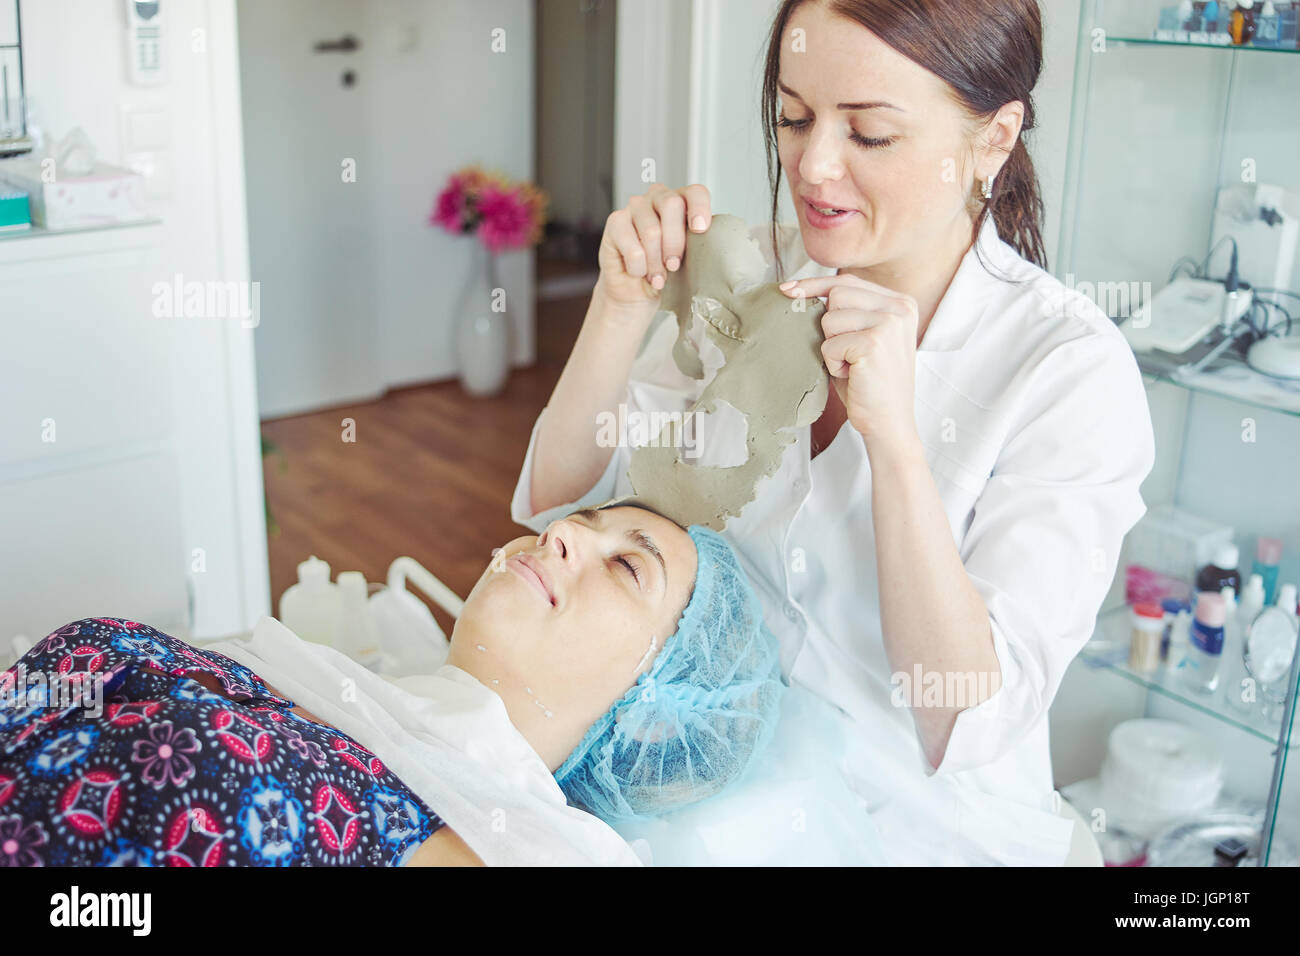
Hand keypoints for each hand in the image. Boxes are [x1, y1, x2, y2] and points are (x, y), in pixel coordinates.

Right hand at [597, 183, 711, 312]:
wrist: (635, 293)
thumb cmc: (664, 272)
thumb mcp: (688, 257)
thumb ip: (697, 243)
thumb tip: (713, 244)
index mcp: (681, 201)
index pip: (695, 192)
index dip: (700, 208)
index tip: (700, 229)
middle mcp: (657, 197)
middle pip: (672, 205)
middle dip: (675, 242)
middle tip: (673, 265)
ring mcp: (634, 207)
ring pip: (652, 231)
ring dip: (656, 262)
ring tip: (657, 276)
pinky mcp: (615, 222)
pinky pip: (633, 248)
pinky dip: (639, 267)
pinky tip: (639, 272)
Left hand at [780, 273, 919, 449]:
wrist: (889, 422)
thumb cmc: (868, 382)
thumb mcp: (862, 337)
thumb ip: (846, 312)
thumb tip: (795, 290)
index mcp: (901, 302)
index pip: (847, 281)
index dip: (815, 285)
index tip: (787, 289)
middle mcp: (900, 307)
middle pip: (837, 293)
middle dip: (829, 326)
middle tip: (848, 353)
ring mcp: (889, 323)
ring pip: (829, 318)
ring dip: (831, 346)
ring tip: (852, 365)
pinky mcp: (874, 343)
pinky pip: (829, 344)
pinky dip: (832, 363)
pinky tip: (852, 375)